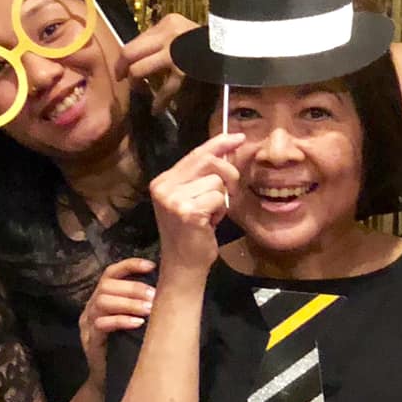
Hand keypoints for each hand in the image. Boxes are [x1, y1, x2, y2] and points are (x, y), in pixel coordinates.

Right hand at [79, 257, 156, 366]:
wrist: (109, 380)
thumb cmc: (125, 347)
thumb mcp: (132, 320)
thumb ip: (140, 303)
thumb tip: (166, 287)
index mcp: (101, 298)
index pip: (110, 273)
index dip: (129, 266)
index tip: (151, 266)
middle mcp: (91, 307)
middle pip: (106, 286)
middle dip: (133, 288)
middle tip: (154, 296)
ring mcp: (88, 324)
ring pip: (102, 302)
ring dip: (129, 303)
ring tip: (149, 309)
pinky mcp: (90, 340)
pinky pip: (102, 324)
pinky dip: (121, 321)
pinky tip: (138, 323)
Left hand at [118, 13, 197, 112]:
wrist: (235, 49)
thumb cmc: (206, 44)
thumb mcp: (180, 32)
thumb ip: (160, 41)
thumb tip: (135, 57)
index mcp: (167, 22)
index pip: (134, 41)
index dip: (124, 58)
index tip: (121, 70)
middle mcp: (168, 34)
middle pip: (129, 53)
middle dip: (122, 70)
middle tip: (124, 81)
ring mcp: (175, 52)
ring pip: (138, 70)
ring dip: (136, 85)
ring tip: (142, 92)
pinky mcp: (184, 70)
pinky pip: (163, 89)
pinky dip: (158, 102)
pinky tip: (156, 109)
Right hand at [148, 134, 240, 278]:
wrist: (183, 264)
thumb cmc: (192, 232)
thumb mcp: (192, 198)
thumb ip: (203, 174)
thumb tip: (228, 147)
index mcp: (162, 181)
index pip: (195, 154)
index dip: (218, 143)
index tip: (238, 137)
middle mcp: (164, 188)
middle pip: (208, 161)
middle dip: (228, 174)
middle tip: (229, 193)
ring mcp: (173, 200)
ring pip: (216, 182)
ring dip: (221, 199)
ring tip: (210, 214)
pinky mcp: (188, 212)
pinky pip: (218, 198)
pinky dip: (220, 211)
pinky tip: (210, 223)